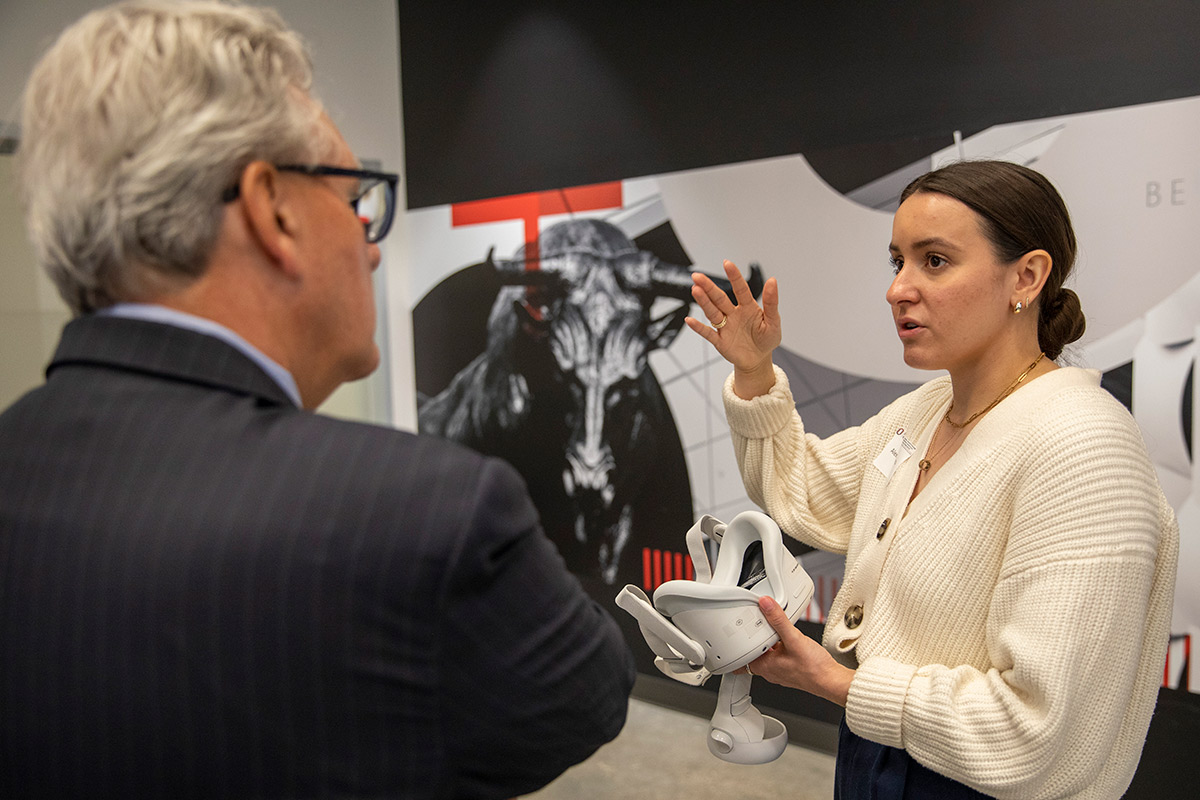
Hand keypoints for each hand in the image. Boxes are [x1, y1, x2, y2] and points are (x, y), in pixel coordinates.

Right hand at [684, 260, 780, 398]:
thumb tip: (772, 281)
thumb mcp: (773, 321)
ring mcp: (725, 327)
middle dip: (709, 287)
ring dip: (703, 302)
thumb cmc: (767, 339)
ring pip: (712, 312)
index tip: (727, 263)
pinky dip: (699, 328)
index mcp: (748, 307)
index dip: (734, 276)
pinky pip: (708, 333)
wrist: (758, 360)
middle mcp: (733, 314)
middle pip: (719, 298)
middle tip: (697, 276)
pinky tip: (690, 320)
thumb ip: (771, 302)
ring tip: (695, 290)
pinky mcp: (720, 341)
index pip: (740, 289)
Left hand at [745, 596, 852, 707]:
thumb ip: (779, 619)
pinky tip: (787, 640)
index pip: (741, 660)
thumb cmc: (813, 668)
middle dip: (752, 642)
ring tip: (768, 630)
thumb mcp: (794, 639)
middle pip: (754, 654)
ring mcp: (781, 671)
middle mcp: (770, 671)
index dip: (735, 649)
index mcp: (765, 666)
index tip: (732, 638)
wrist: (831, 680)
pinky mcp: (791, 670)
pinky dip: (778, 647)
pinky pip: (779, 657)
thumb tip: (766, 604)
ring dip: (766, 644)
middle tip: (749, 628)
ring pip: (767, 655)